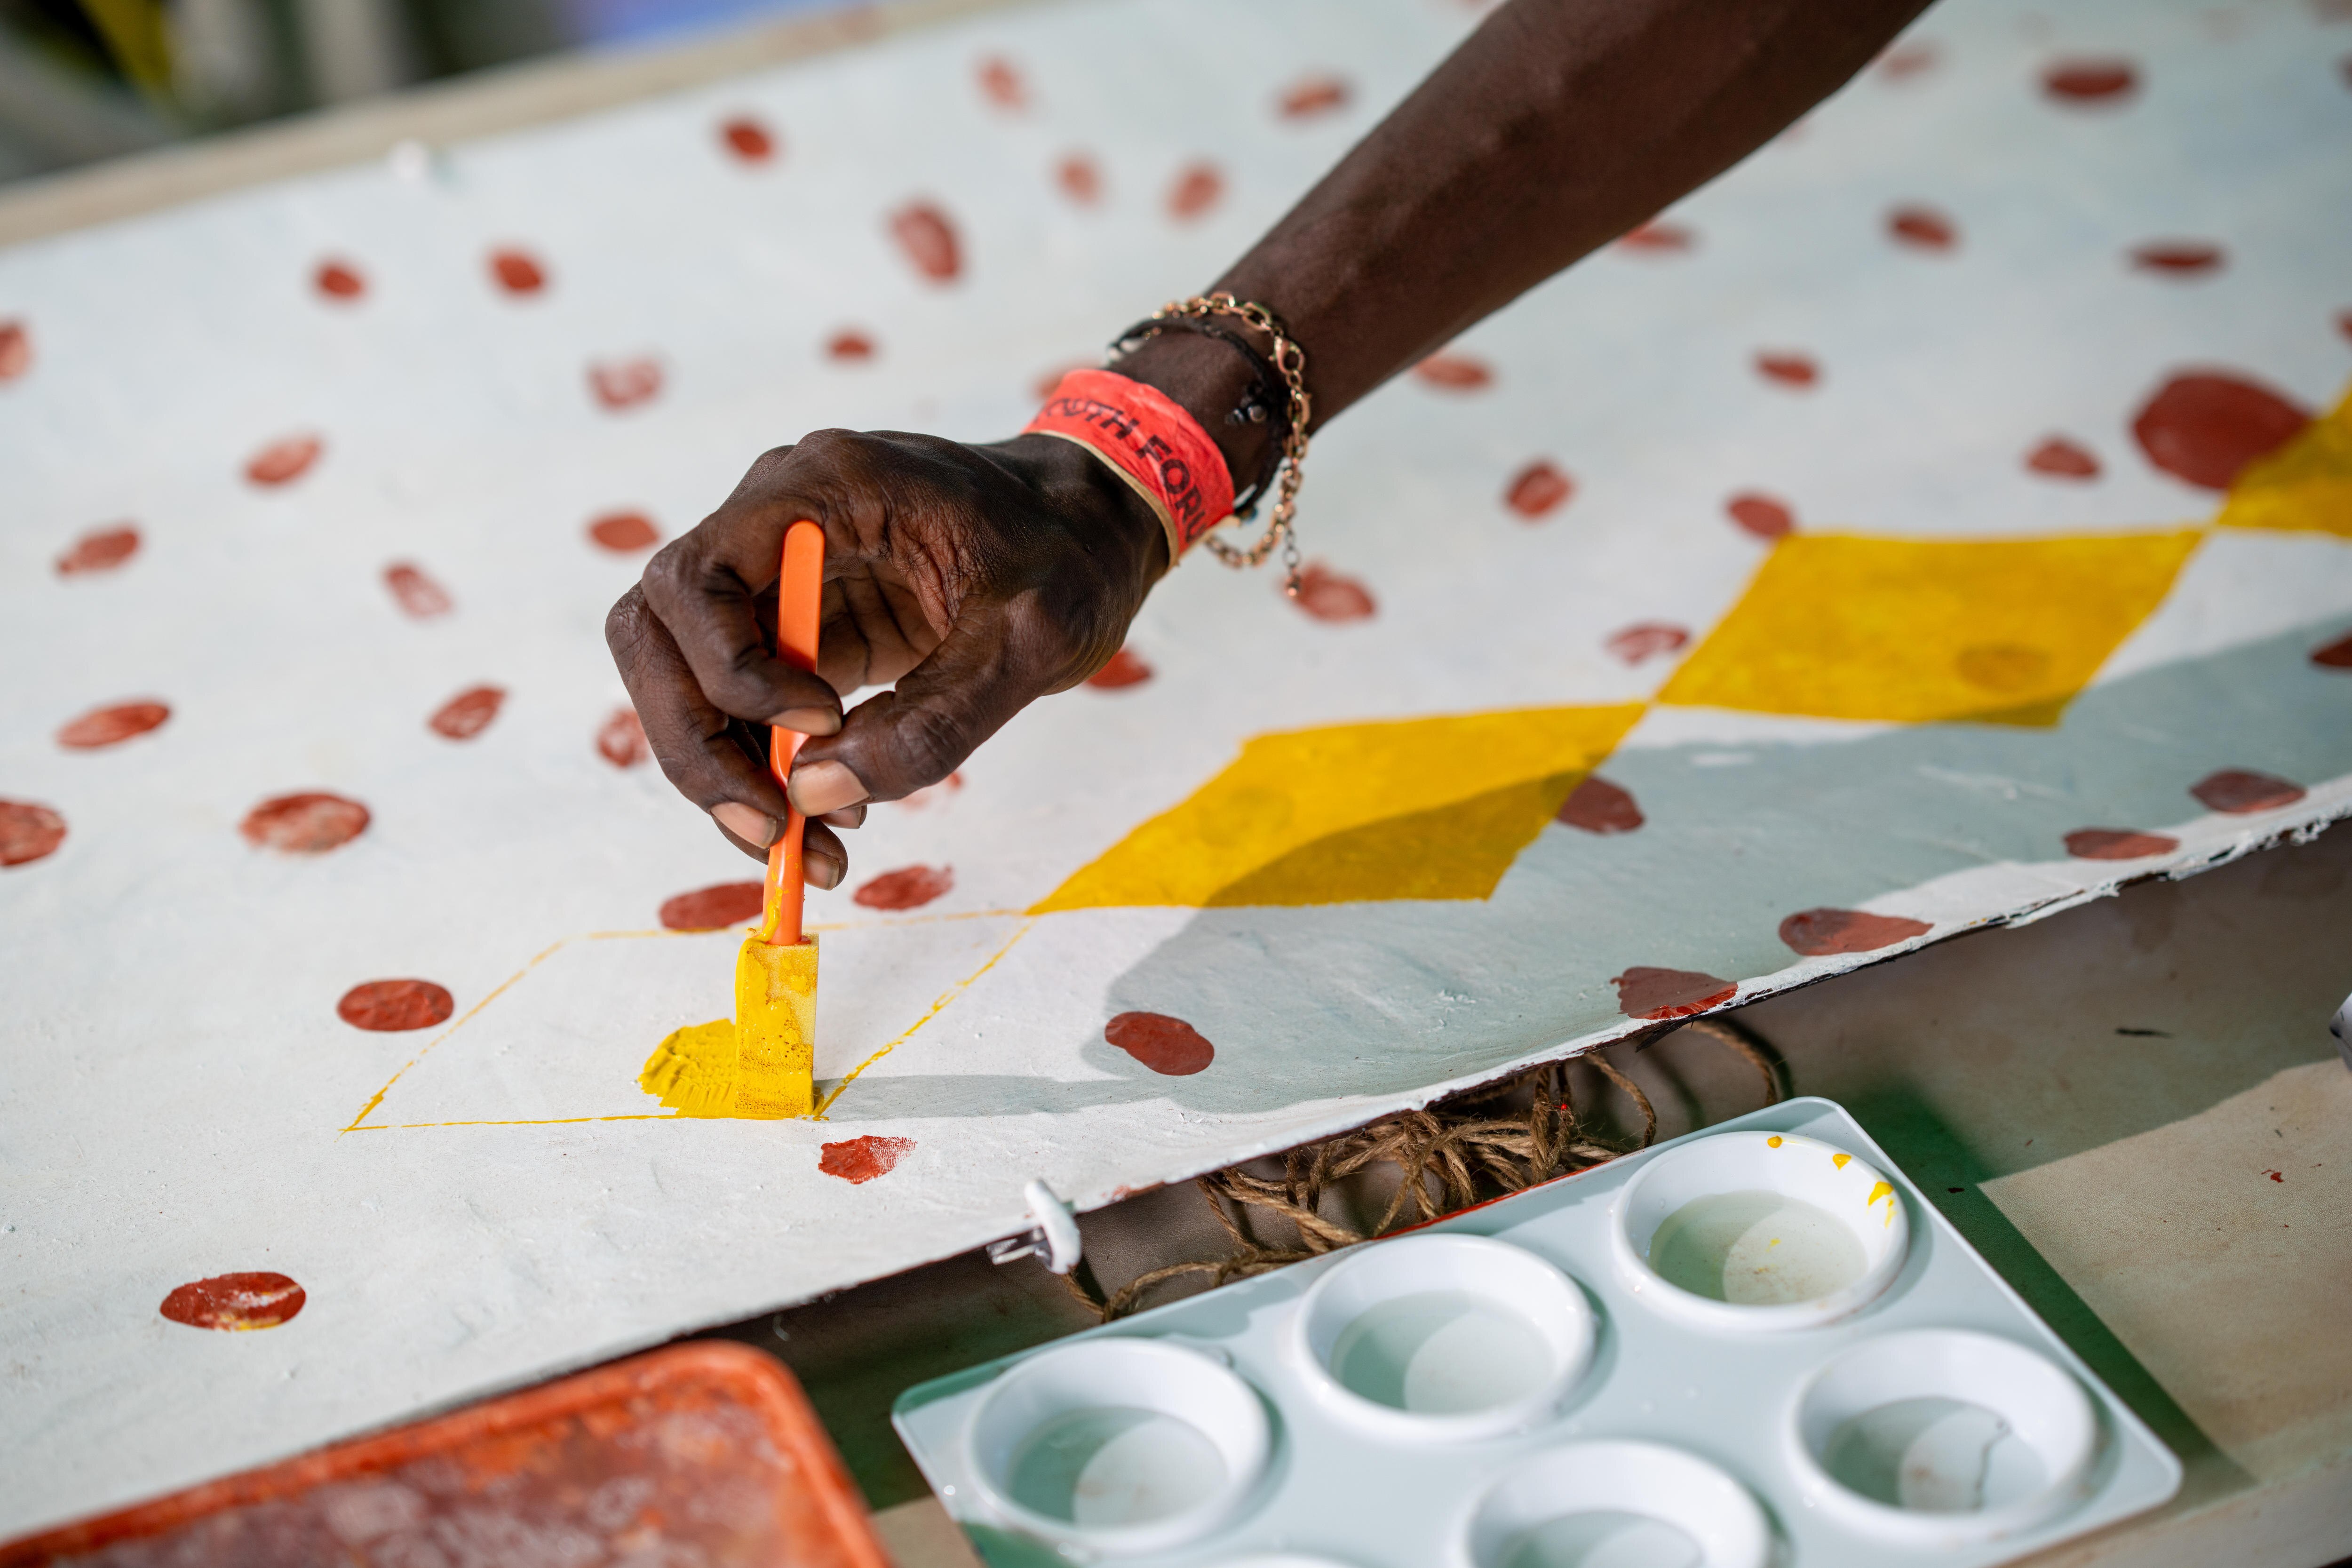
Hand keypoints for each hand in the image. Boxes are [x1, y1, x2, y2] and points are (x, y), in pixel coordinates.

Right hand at [606, 428, 1169, 882]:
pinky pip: (742, 710)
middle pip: (656, 636)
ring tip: (809, 850)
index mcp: (820, 489)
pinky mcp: (800, 632)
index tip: (821, 724)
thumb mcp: (1029, 639)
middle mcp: (776, 525)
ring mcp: (779, 580)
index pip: (693, 580)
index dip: (730, 669)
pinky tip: (825, 822)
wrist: (1095, 526)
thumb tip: (812, 794)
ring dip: (726, 777)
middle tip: (771, 829)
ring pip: (687, 684)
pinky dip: (766, 775)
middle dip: (697, 744)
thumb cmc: (1069, 556)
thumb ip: (933, 720)